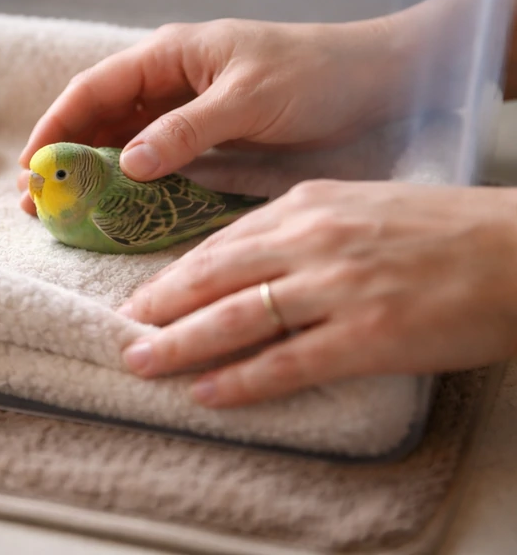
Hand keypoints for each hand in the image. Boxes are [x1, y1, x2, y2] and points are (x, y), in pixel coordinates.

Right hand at [17, 17, 411, 214]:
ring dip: (91, 176)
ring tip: (63, 214)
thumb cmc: (316, 74)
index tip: (31, 166)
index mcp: (170, 56)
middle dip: (64, 157)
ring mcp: (186, 115)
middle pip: (99, 120)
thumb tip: (126, 163)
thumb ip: (188, 130)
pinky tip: (114, 212)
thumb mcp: (250, 99)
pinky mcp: (207, 143)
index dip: (55, 126)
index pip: (94, 89)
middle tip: (36, 202)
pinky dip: (130, 187)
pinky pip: (156, 165)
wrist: (380, 83)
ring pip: (122, 145)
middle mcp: (169, 84)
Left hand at [117, 179, 516, 406]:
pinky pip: (288, 362)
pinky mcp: (368, 334)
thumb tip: (243, 257)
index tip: (143, 295)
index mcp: (306, 205)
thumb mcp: (355, 206)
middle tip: (120, 330)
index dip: (175, 273)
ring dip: (181, 343)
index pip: (220, 242)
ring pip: (236, 317)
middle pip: (213, 276)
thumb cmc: (439, 229)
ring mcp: (337, 287)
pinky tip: (208, 393)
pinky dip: (242, 380)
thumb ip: (297, 227)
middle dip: (158, 306)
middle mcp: (311, 241)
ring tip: (143, 362)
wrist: (515, 249)